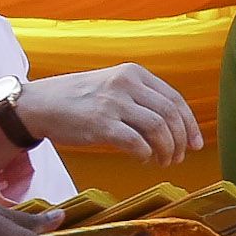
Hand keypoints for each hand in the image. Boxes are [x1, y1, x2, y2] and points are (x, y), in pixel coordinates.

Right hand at [13, 65, 203, 163]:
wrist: (39, 104)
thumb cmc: (78, 100)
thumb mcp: (112, 86)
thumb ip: (140, 99)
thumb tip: (174, 128)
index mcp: (133, 73)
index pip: (175, 99)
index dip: (190, 125)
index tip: (196, 144)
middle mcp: (125, 84)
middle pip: (170, 115)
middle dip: (181, 141)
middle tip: (180, 158)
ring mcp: (113, 103)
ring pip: (158, 129)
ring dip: (167, 150)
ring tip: (164, 161)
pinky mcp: (100, 124)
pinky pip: (136, 143)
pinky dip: (146, 155)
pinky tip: (143, 160)